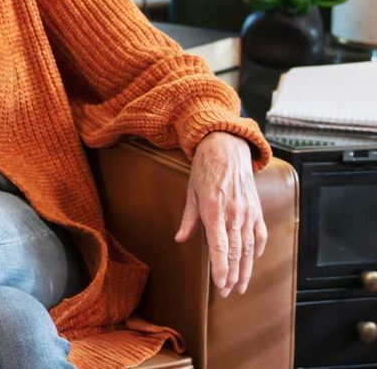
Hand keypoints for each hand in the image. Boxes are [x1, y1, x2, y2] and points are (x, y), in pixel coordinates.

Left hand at [174, 131, 267, 296]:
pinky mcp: (256, 209)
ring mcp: (248, 212)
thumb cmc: (204, 169)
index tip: (220, 284)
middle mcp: (234, 212)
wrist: (227, 148)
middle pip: (235, 251)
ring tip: (240, 286)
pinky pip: (260, 235)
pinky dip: (257, 251)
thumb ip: (188, 219)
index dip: (220, 267)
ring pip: (249, 247)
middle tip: (226, 293)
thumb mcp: (191, 192)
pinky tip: (251, 262)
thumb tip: (180, 239)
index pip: (219, 245)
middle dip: (231, 275)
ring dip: (245, 269)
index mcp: (214, 209)